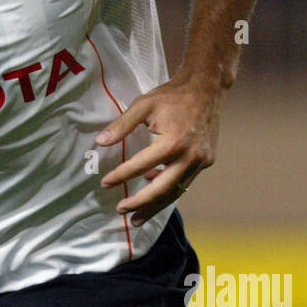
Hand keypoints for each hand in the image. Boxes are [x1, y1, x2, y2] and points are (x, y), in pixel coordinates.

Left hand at [96, 75, 223, 226]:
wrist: (207, 89)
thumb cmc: (172, 96)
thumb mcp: (143, 105)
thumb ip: (121, 126)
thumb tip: (99, 142)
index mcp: (172, 143)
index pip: (140, 166)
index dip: (120, 176)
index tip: (104, 183)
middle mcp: (189, 156)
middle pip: (161, 190)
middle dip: (140, 203)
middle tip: (120, 210)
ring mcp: (201, 161)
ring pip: (176, 191)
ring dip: (155, 205)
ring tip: (137, 217)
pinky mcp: (206, 161)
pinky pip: (185, 181)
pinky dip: (169, 189)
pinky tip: (153, 190)